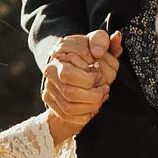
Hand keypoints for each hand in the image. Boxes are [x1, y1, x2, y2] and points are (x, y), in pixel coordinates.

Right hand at [44, 28, 122, 145]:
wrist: (73, 65)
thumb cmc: (89, 52)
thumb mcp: (97, 42)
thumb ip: (102, 40)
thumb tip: (109, 43)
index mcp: (59, 53)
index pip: (71, 74)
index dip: (92, 78)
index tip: (100, 74)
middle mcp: (50, 71)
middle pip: (70, 93)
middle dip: (93, 95)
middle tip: (105, 89)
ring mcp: (48, 87)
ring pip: (69, 107)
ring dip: (91, 105)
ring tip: (101, 97)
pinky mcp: (51, 102)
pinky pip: (68, 116)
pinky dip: (85, 115)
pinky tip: (93, 106)